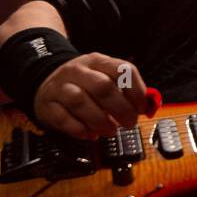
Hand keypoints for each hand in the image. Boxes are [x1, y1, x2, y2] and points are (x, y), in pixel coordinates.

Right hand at [33, 52, 149, 138]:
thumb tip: (149, 105)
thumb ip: (126, 90)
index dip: (136, 91)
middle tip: (129, 123)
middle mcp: (77, 71)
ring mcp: (60, 87)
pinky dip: (80, 129)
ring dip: (100, 120)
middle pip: (102, 86)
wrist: (47, 82)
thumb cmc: (84, 85)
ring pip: (80, 101)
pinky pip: (63, 118)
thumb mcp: (105, 77)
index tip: (142, 108)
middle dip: (121, 109)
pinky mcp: (47, 105)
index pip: (121, 69)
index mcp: (96, 61)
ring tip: (110, 131)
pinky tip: (90, 134)